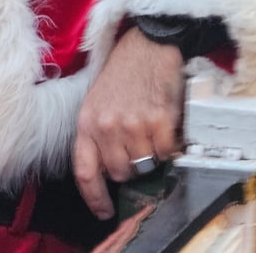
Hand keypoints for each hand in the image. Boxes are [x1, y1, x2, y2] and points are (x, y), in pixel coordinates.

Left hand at [73, 27, 184, 219]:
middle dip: (130, 168)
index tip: (104, 211)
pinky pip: (168, 153)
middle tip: (137, 147)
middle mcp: (107, 126)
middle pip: (121, 173)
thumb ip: (98, 135)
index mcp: (86, 122)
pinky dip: (171, 146)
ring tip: (151, 130)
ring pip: (146, 165)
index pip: (84, 172)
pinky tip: (166, 126)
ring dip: (152, 155)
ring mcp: (133, 125)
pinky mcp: (160, 121)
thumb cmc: (122, 73)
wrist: (147, 43)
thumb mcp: (96, 102)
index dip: (94, 198)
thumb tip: (109, 172)